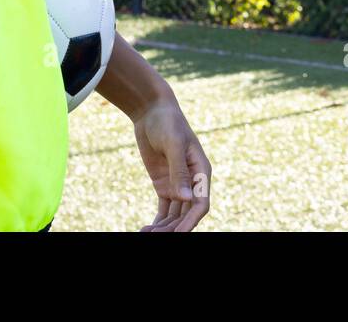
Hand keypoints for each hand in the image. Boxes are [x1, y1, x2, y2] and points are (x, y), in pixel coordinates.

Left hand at [131, 97, 210, 230]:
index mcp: (201, 171)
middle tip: (155, 237)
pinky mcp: (164, 184)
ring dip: (164, 226)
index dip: (191, 222)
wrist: (152, 111)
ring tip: (146, 233)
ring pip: (175, 214)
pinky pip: (164, 208)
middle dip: (174, 228)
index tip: (177, 234)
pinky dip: (158, 220)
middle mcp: (192, 181)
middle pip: (187, 213)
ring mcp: (178, 184)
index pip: (201, 204)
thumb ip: (179, 171)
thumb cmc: (168, 123)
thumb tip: (185, 198)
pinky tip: (147, 229)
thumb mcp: (173, 144)